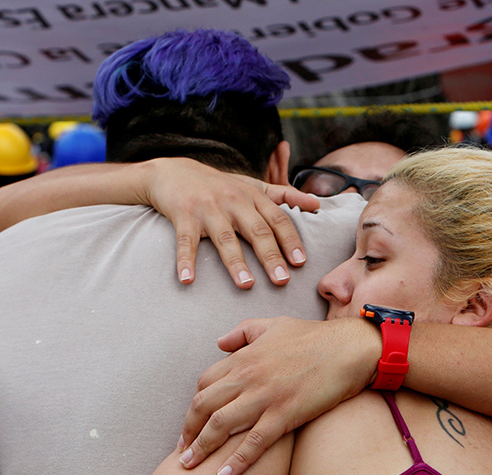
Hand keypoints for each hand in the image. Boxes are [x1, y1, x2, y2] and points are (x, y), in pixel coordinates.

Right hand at [139, 158, 320, 288]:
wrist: (174, 172)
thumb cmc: (220, 185)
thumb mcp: (253, 186)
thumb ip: (284, 196)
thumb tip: (316, 204)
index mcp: (253, 196)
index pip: (278, 220)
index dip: (290, 240)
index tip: (301, 262)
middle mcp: (233, 200)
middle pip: (256, 231)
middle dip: (271, 256)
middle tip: (282, 280)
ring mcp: (208, 208)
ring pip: (225, 238)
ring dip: (235, 262)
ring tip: (246, 285)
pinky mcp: (183, 215)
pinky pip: (186, 241)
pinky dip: (186, 260)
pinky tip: (187, 279)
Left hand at [177, 317, 379, 474]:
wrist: (350, 348)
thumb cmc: (314, 336)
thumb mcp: (273, 324)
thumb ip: (243, 332)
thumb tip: (220, 343)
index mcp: (244, 357)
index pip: (204, 384)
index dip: (193, 405)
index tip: (191, 423)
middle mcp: (248, 377)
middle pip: (203, 406)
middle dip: (187, 431)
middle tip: (181, 451)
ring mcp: (265, 397)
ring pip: (220, 426)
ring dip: (200, 449)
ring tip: (188, 466)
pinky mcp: (285, 414)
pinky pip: (253, 443)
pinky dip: (235, 462)